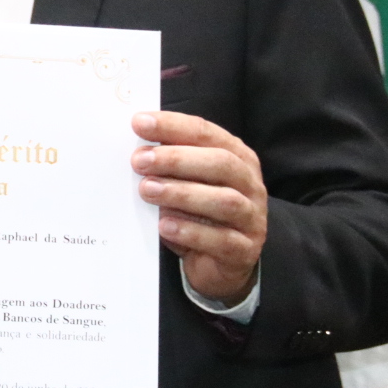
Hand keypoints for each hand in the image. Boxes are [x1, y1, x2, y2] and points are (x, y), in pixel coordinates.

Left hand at [130, 112, 266, 303]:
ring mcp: (251, 218)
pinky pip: (221, 240)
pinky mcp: (245, 250)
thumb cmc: (199, 216)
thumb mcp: (186, 184)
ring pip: (224, 201)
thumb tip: (136, 149)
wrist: (221, 264)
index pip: (207, 133)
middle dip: (177, 159)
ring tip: (147, 190)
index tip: (139, 123)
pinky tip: (165, 226)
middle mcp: (250, 184)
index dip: (173, 126)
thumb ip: (170, 165)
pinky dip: (191, 231)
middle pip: (221, 163)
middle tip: (139, 160)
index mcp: (237, 158)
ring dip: (182, 193)